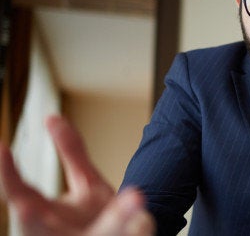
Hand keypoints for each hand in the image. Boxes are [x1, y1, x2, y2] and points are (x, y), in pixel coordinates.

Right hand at [0, 116, 154, 234]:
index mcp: (45, 215)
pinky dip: (135, 224)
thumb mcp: (85, 182)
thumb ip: (71, 152)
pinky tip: (143, 216)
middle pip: (38, 229)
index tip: (1, 149)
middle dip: (31, 221)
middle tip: (24, 207)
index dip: (8, 174)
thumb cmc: (96, 218)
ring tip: (133, 197)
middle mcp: (58, 234)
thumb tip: (52, 117)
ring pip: (102, 232)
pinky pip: (127, 234)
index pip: (19, 193)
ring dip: (114, 219)